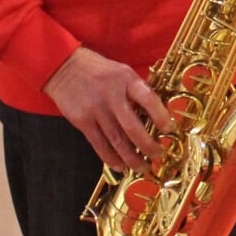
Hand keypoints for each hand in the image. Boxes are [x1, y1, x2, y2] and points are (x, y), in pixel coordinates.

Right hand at [44, 47, 172, 172]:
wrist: (65, 67)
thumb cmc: (100, 71)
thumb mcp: (123, 72)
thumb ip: (138, 90)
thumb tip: (158, 114)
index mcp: (127, 80)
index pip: (149, 99)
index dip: (161, 116)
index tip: (169, 130)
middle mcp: (112, 96)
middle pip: (133, 127)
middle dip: (148, 146)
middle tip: (157, 155)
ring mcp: (96, 110)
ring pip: (116, 140)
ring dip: (131, 158)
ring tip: (142, 167)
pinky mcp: (82, 121)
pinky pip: (99, 144)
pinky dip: (111, 158)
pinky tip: (120, 166)